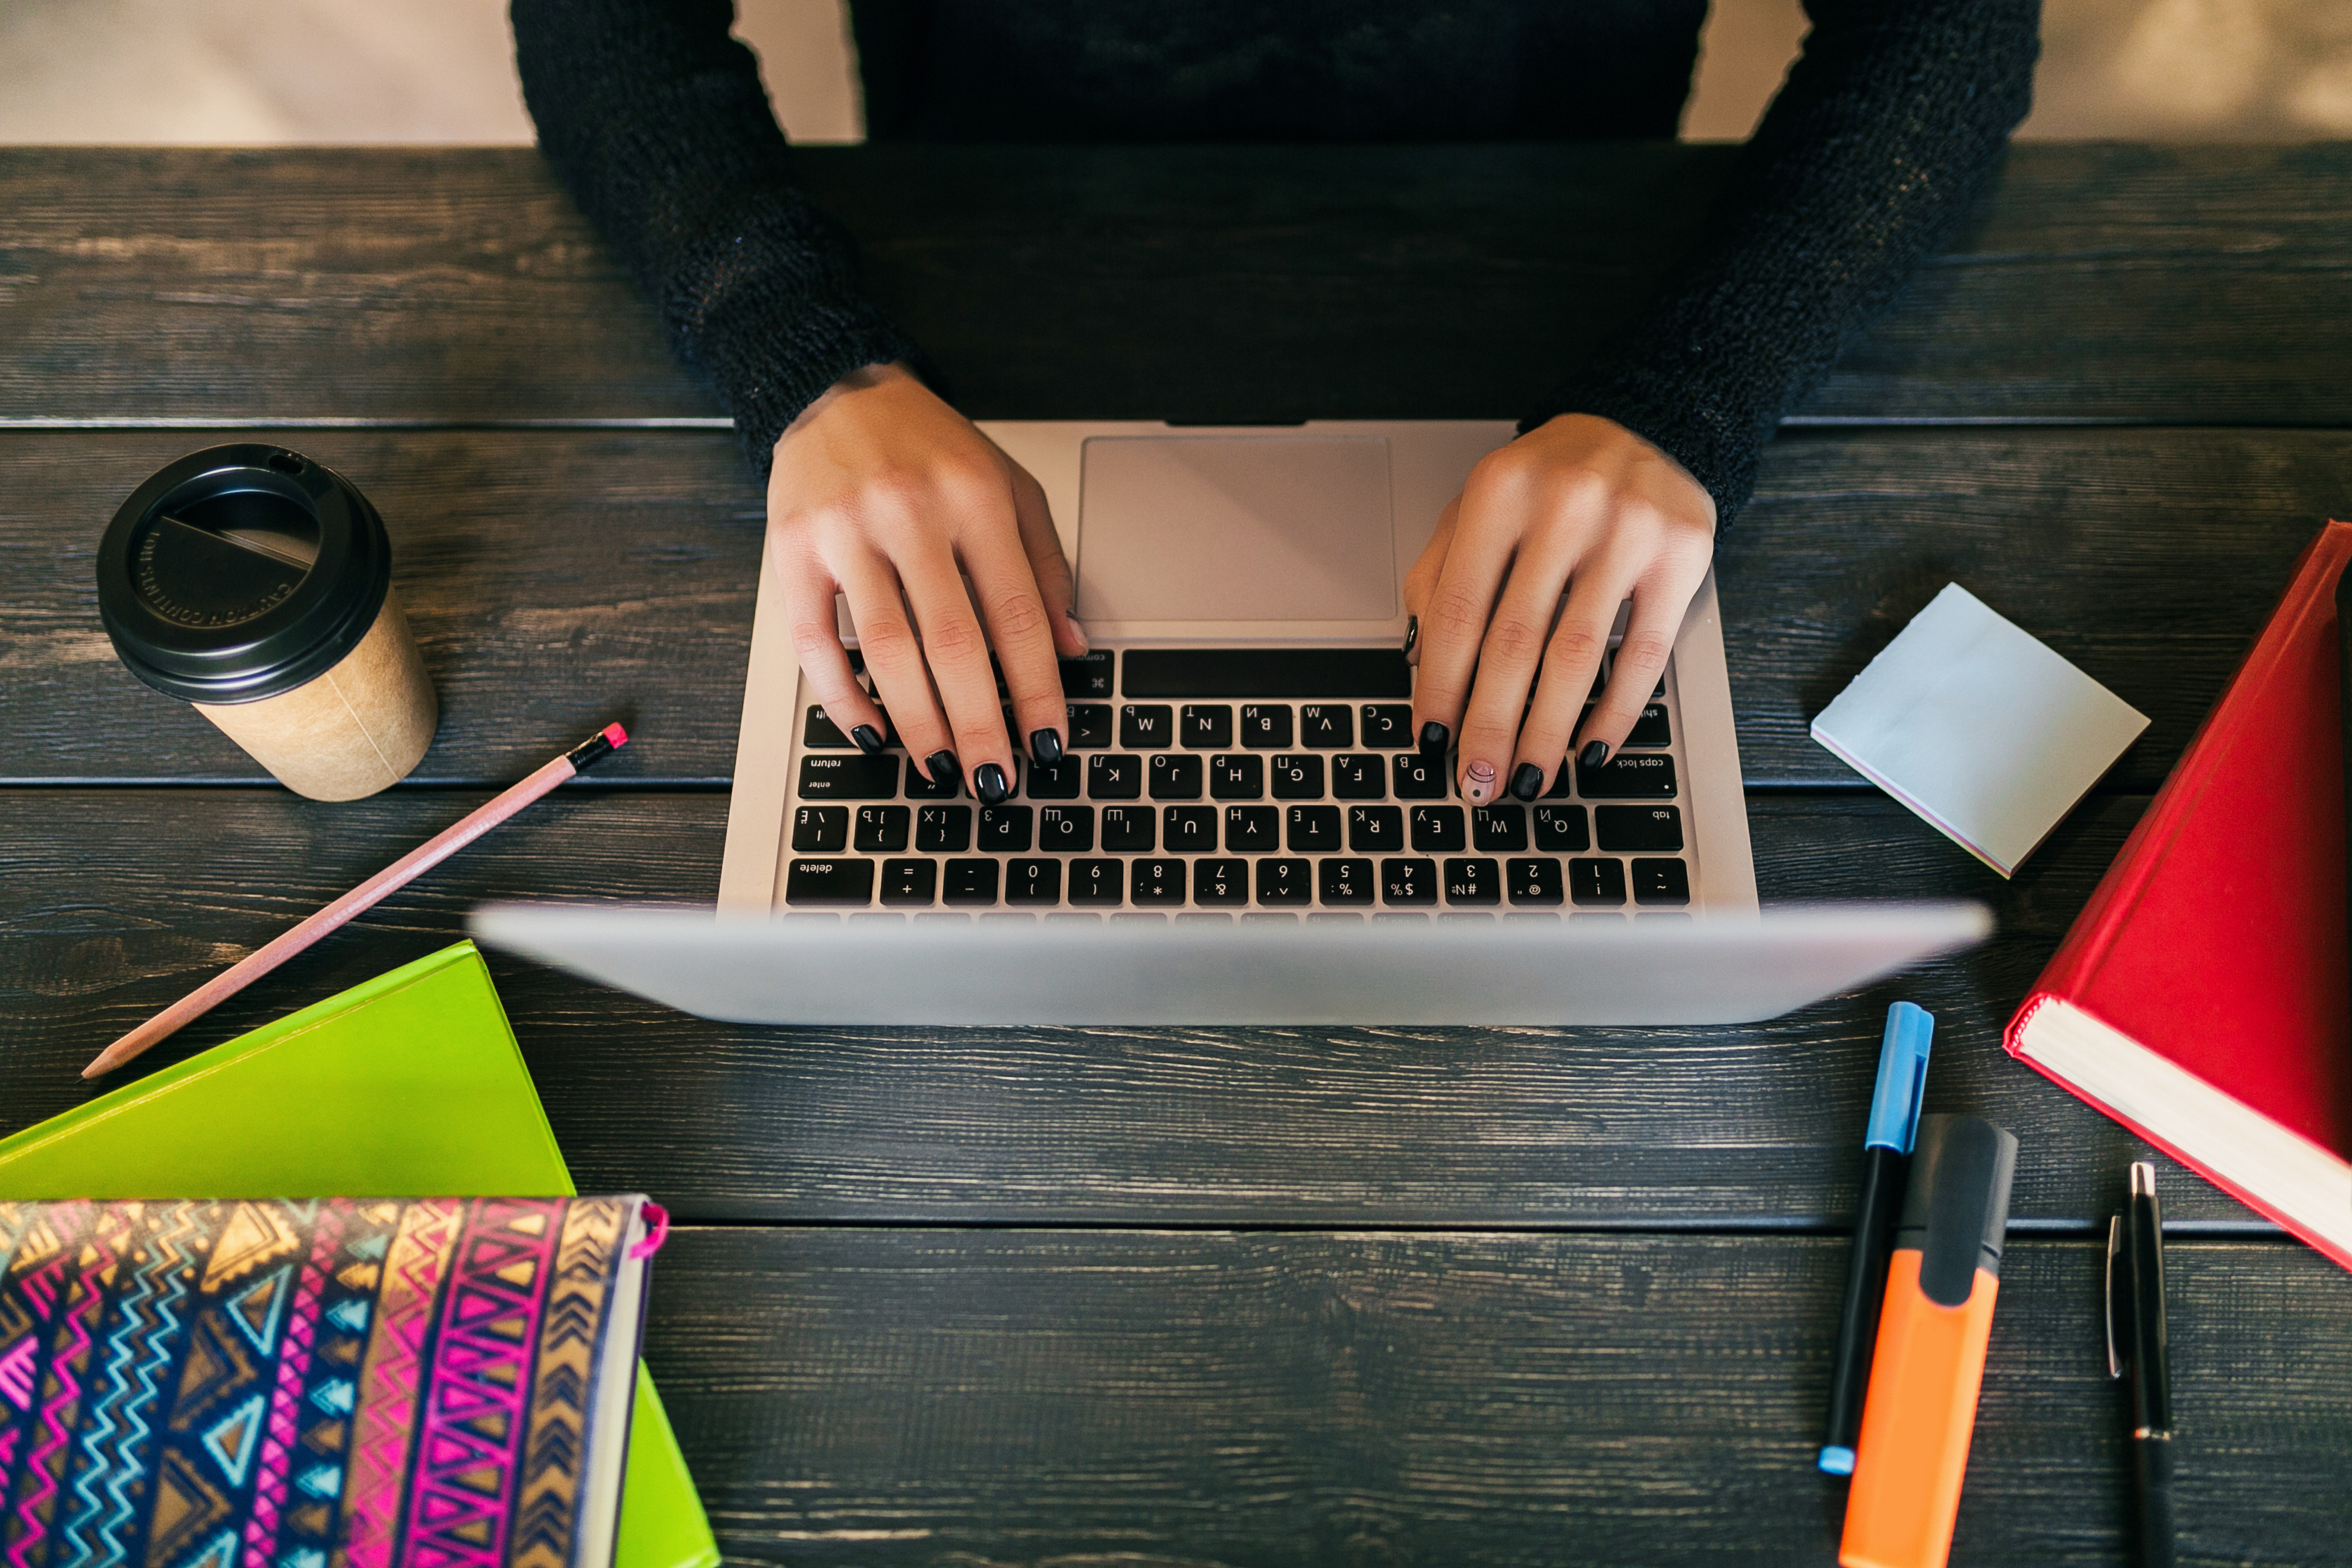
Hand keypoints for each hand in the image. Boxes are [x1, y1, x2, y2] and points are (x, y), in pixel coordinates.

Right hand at [767, 363, 1086, 801]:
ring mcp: (846, 532)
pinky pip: (815, 643)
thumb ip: (1045, 565)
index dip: (1036, 689)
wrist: (836, 391)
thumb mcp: (1009, 488)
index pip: (1017, 614)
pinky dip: (844, 698)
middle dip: (980, 723)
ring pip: (886, 650)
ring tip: (942, 767)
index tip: (1048, 742)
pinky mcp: (793, 550)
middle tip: (995, 779)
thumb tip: (1069, 648)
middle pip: (953, 643)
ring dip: (917, 723)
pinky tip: (873, 733)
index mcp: (976, 497)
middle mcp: (910, 511)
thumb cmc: (931, 450)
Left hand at [1404, 413, 1716, 803]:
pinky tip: (1588, 748)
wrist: (1645, 425)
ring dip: (1547, 732)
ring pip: (1577, 657)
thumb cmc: (1548, 481)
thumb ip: (1440, 578)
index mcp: (1500, 492)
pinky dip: (1614, 711)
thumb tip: (1420, 669)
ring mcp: (1627, 531)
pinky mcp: (1680, 557)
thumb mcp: (1479, 509)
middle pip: (1515, 643)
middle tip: (1478, 782)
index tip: (1431, 739)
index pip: (1459, 611)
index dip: (1441, 685)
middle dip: (1490, 726)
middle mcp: (1564, 506)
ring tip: (1528, 779)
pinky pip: (1643, 654)